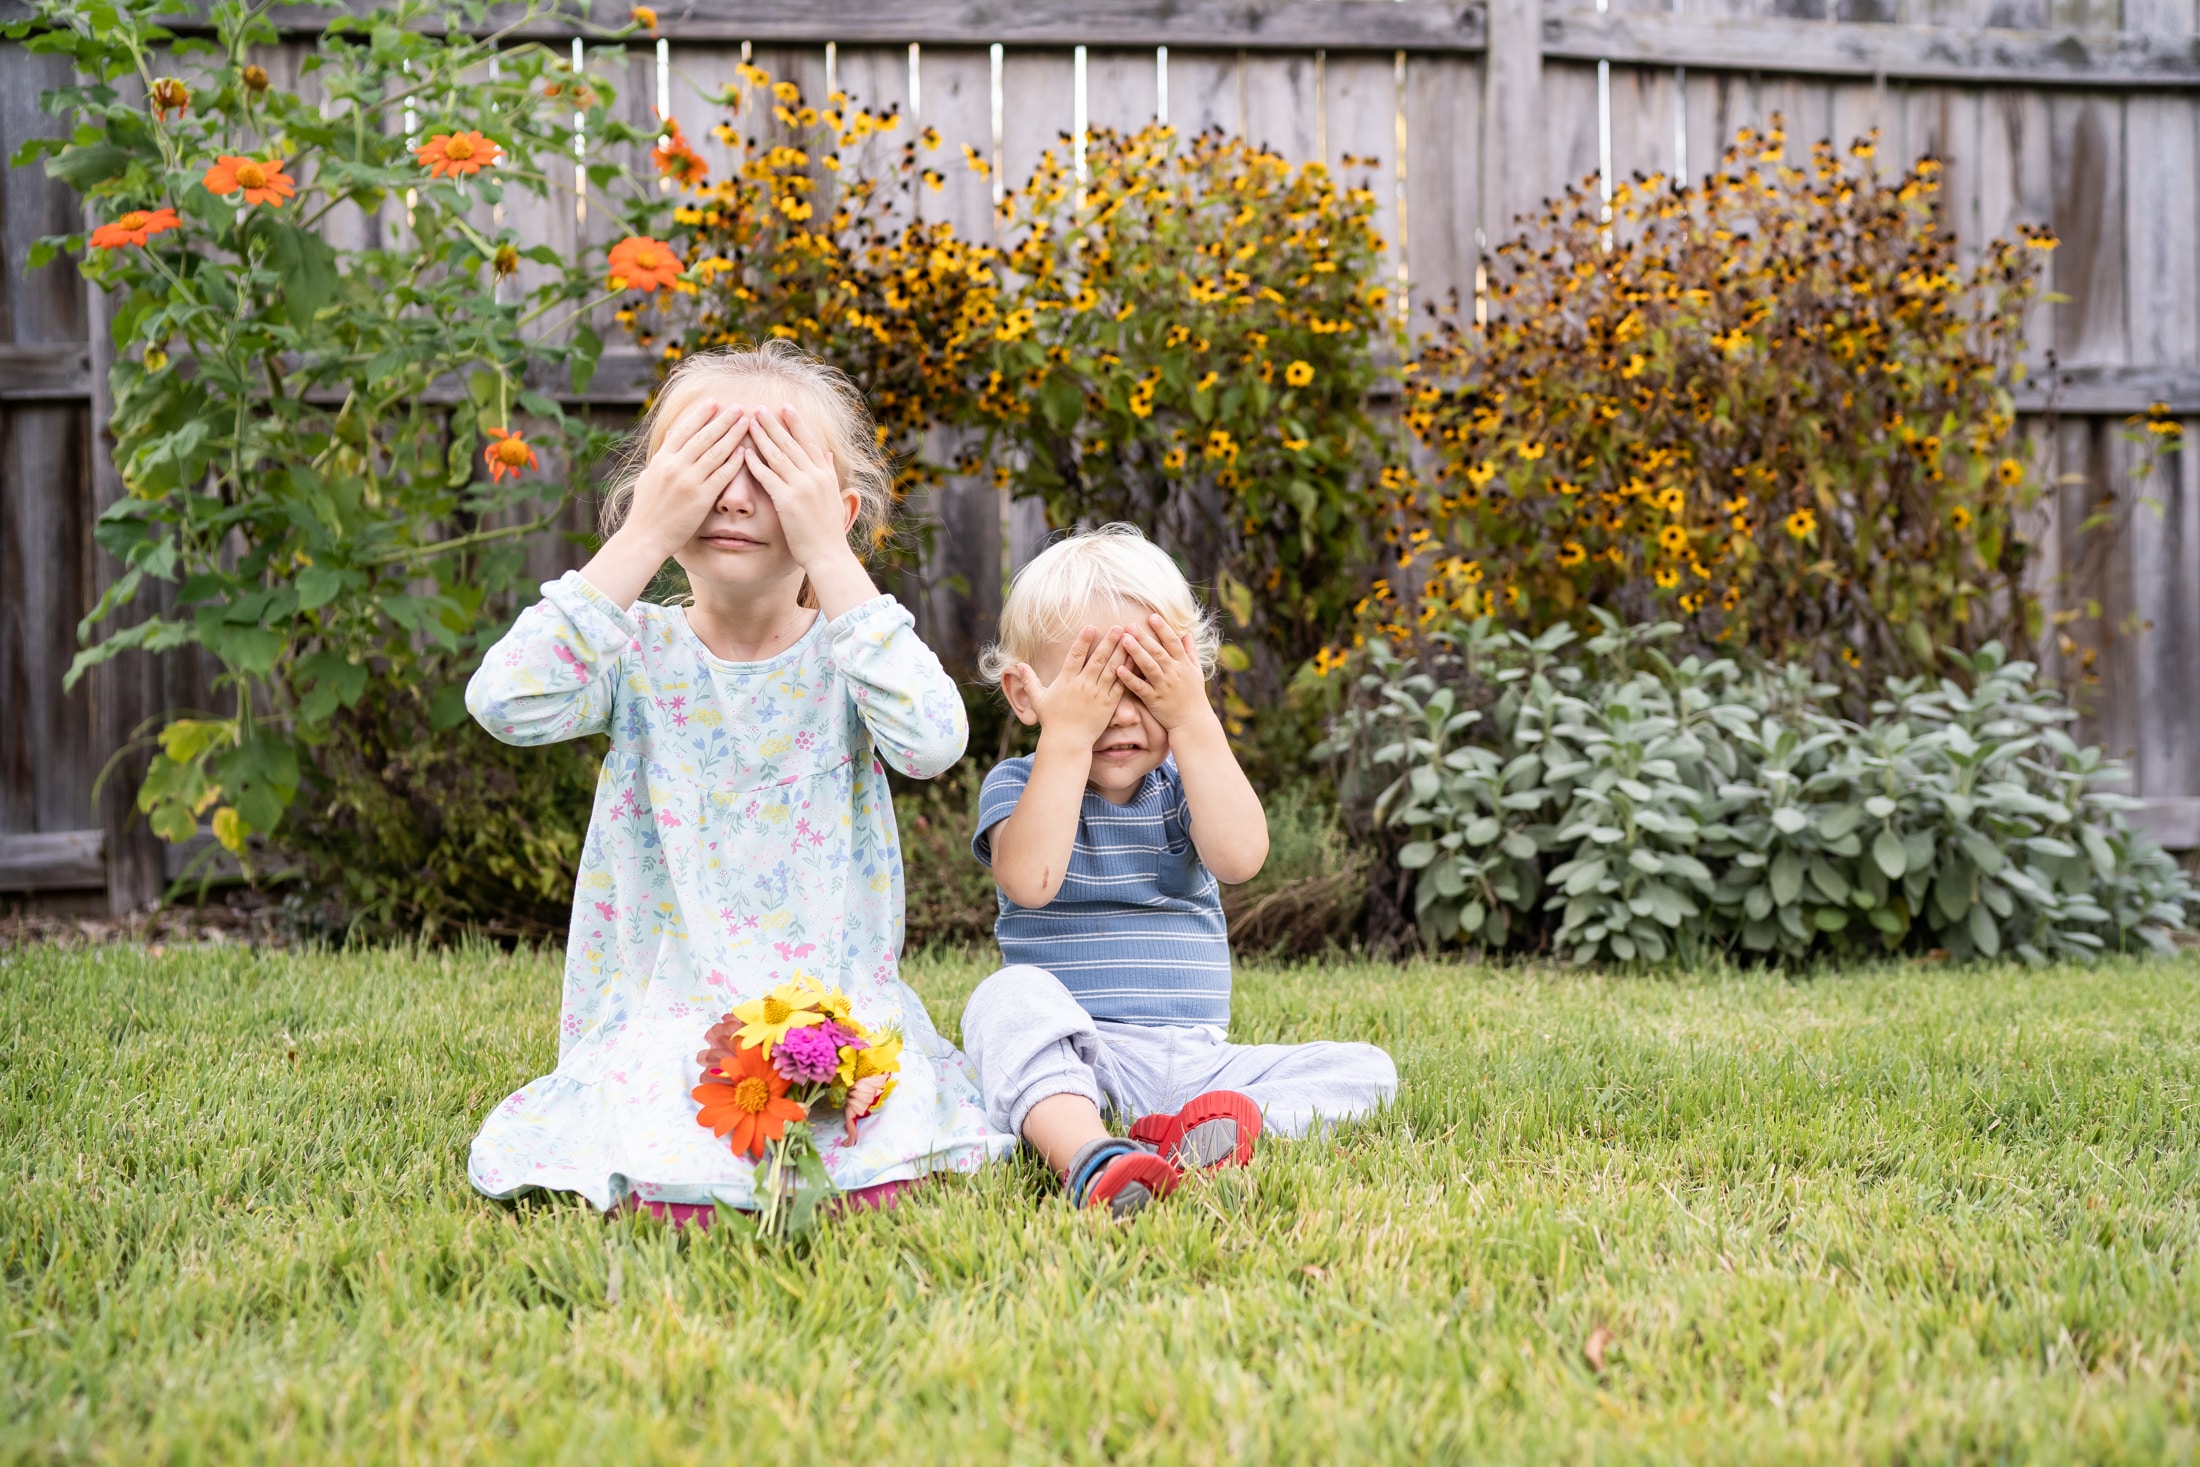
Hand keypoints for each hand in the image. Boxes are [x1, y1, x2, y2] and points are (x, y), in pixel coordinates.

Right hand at [618, 399, 750, 557]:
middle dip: (723, 419)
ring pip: (716, 452)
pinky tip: (745, 451)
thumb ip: (662, 456)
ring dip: (733, 435)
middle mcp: (676, 466)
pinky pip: (722, 475)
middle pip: (704, 436)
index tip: (713, 402)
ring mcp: (689, 481)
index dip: (700, 415)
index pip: (684, 430)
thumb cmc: (646, 510)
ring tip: (745, 422)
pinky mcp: (701, 498)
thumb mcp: (648, 477)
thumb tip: (671, 434)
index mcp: (662, 459)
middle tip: (738, 407)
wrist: (645, 537)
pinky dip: (734, 462)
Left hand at [744, 402, 858, 572]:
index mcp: (824, 475)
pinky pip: (768, 477)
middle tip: (760, 407)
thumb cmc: (829, 531)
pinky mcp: (787, 501)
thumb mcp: (834, 497)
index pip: (809, 441)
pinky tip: (744, 452)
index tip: (785, 408)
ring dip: (762, 437)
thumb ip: (829, 473)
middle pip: (790, 443)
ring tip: (749, 422)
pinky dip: (755, 463)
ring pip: (778, 455)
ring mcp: (801, 487)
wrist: (828, 554)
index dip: (796, 423)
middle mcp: (814, 476)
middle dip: (774, 423)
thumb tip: (827, 454)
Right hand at [1006, 627, 1129, 746]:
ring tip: (1129, 638)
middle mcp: (1083, 685)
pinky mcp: (1109, 704)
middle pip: (1098, 659)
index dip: (1083, 640)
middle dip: (1108, 641)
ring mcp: (1097, 694)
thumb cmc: (1052, 721)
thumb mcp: (1038, 699)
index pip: (1075, 656)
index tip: (1091, 627)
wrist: (1067, 742)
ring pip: (1112, 669)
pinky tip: (1134, 660)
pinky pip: (1120, 685)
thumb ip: (1029, 681)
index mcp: (1066, 681)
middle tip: (1117, 627)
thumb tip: (1019, 665)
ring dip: (1120, 652)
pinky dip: (1128, 672)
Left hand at [1113, 614, 1212, 730]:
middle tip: (1130, 625)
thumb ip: (1190, 651)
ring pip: (1149, 667)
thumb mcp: (1196, 671)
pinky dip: (1130, 679)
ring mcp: (1164, 686)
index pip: (1173, 642)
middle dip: (1144, 637)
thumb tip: (1187, 633)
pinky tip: (1119, 669)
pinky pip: (1140, 688)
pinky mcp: (1154, 699)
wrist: (1193, 721)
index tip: (1152, 617)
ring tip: (1124, 640)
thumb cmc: (1194, 695)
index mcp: (1183, 664)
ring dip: (1136, 653)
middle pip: (1158, 652)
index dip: (1163, 629)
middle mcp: (1174, 673)